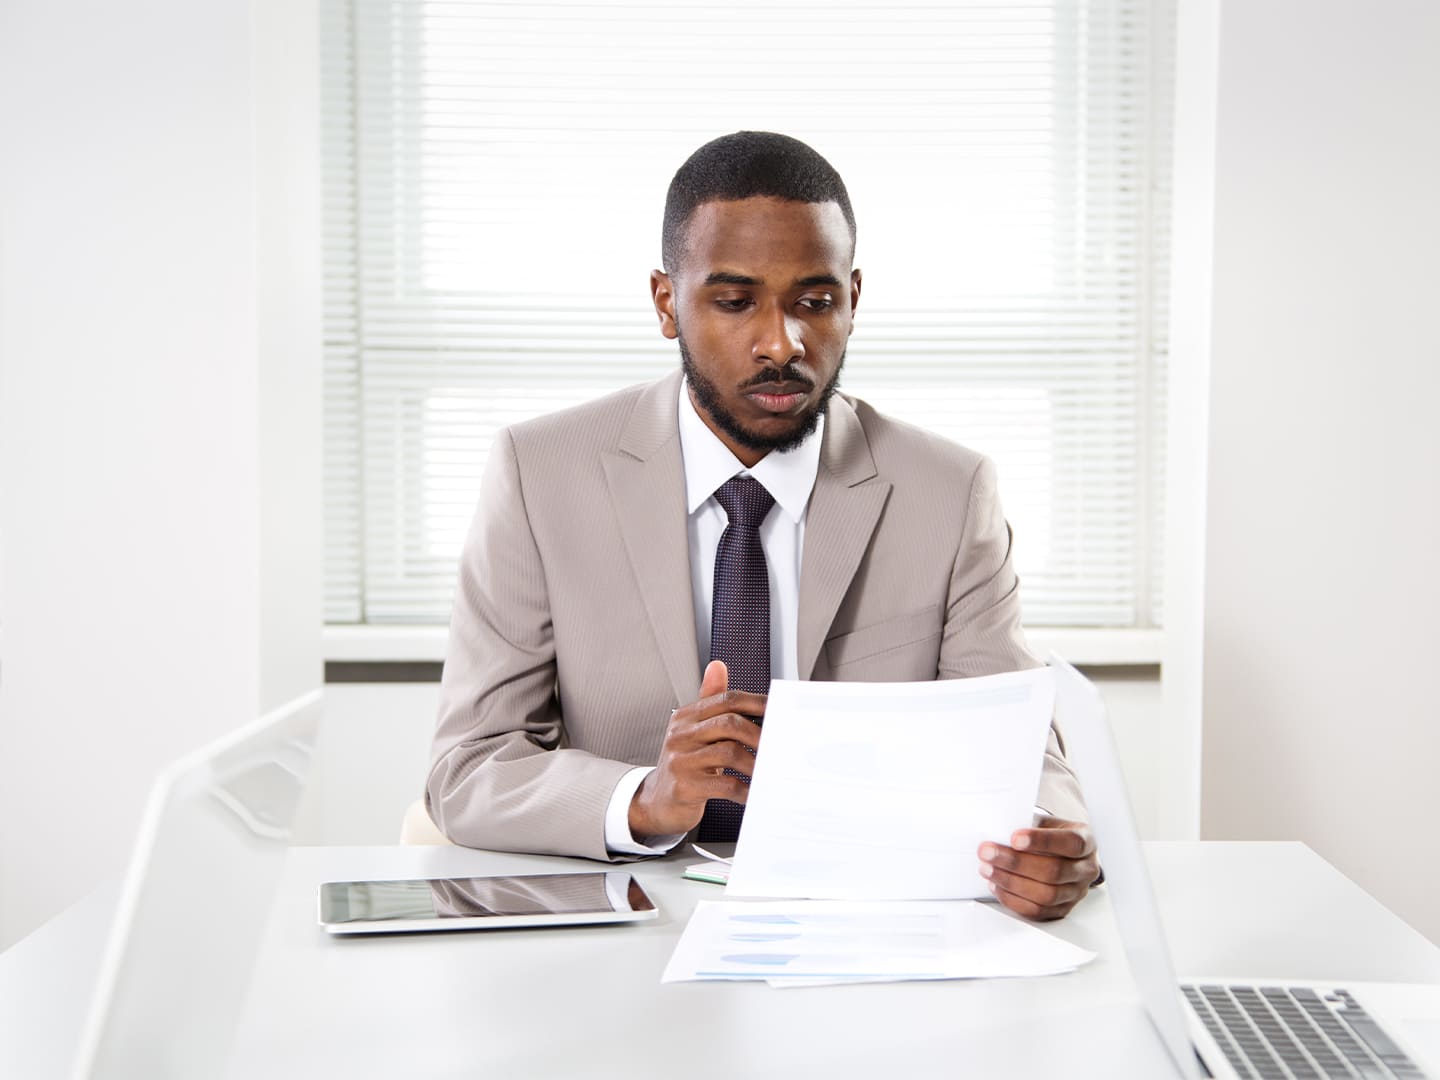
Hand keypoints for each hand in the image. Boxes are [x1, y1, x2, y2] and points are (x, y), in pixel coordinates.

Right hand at [628, 660, 764, 839]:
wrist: (657, 801)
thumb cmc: (684, 764)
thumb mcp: (693, 730)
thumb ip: (710, 701)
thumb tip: (718, 666)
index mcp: (686, 716)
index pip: (726, 700)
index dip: (757, 703)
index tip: (779, 712)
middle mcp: (681, 734)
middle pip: (729, 723)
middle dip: (759, 735)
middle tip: (779, 746)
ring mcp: (680, 760)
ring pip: (729, 753)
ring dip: (756, 764)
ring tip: (769, 772)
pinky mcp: (684, 787)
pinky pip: (724, 785)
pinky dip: (745, 790)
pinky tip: (753, 793)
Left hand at [977, 816, 1098, 920]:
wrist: (1059, 851)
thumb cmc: (1050, 834)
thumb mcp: (1044, 822)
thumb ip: (1027, 824)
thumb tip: (999, 830)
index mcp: (1086, 841)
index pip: (1070, 843)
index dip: (1042, 841)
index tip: (1014, 838)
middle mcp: (1086, 869)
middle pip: (1054, 872)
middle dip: (1016, 863)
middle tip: (988, 852)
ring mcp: (1076, 892)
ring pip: (1046, 895)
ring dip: (1010, 882)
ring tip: (988, 869)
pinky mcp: (1062, 910)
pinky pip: (1037, 911)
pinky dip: (1012, 899)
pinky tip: (997, 885)